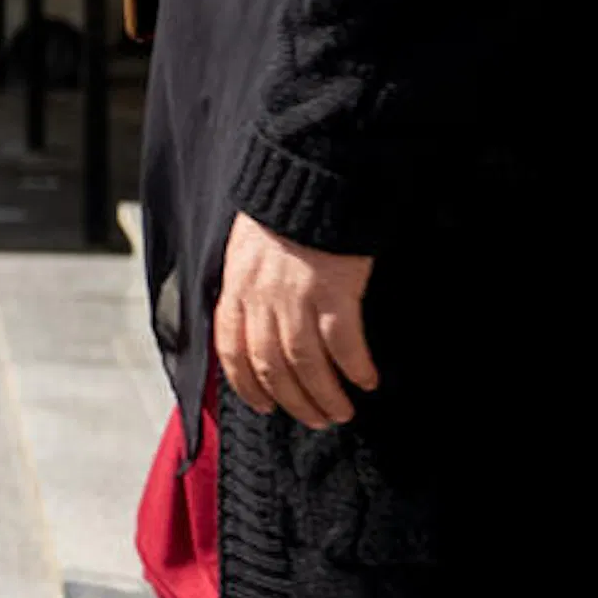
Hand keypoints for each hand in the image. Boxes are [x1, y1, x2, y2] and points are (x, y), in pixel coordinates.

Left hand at [216, 210, 379, 428]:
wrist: (310, 177)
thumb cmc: (283, 215)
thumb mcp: (245, 251)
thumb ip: (246, 289)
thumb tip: (250, 326)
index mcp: (236, 289)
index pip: (231, 351)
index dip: (246, 385)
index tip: (264, 407)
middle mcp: (260, 298)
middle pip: (271, 366)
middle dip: (293, 401)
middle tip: (315, 420)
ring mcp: (296, 296)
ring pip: (305, 363)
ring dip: (324, 395)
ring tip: (341, 413)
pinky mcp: (334, 289)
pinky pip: (343, 342)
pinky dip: (355, 367)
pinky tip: (367, 381)